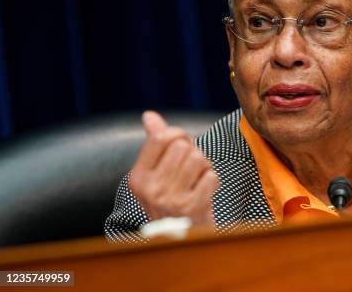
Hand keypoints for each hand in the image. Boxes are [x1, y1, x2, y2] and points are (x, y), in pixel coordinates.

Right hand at [129, 111, 219, 225]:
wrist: (183, 237)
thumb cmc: (171, 198)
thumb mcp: (156, 174)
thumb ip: (154, 143)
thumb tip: (149, 115)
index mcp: (138, 177)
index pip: (160, 138)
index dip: (177, 134)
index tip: (182, 143)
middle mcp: (151, 189)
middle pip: (182, 146)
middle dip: (193, 151)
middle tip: (192, 167)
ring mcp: (171, 199)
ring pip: (198, 158)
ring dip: (204, 166)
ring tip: (198, 179)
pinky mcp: (193, 207)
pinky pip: (211, 176)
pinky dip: (213, 180)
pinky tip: (205, 191)